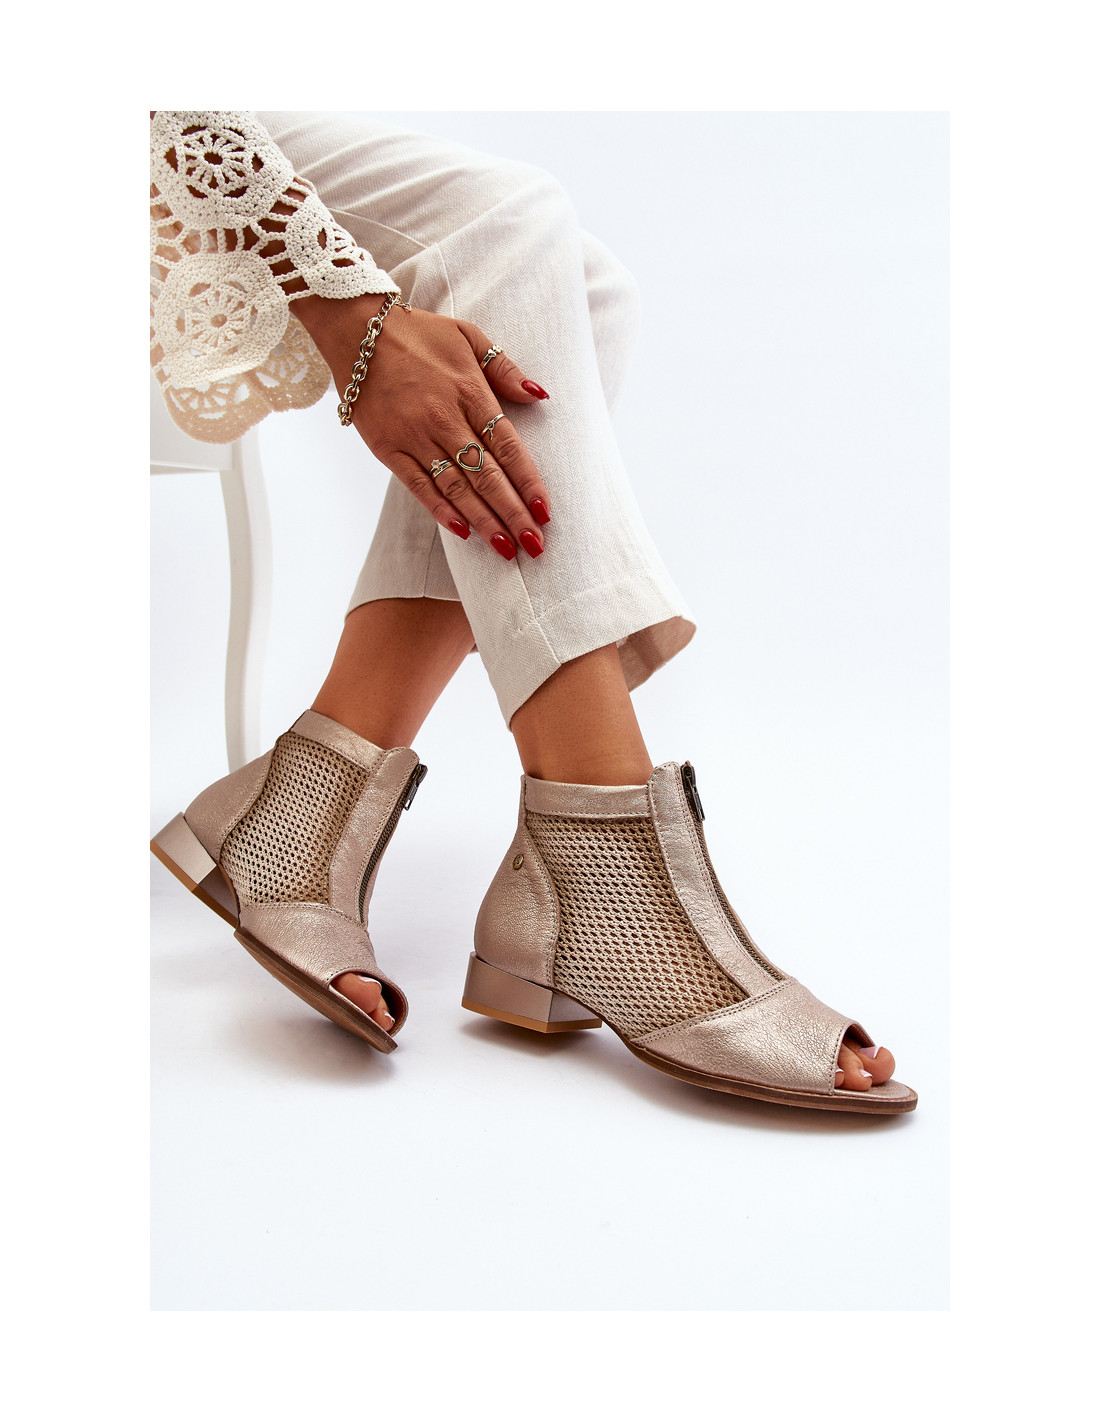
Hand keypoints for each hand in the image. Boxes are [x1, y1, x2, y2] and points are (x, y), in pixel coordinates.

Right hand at [294, 292, 551, 559]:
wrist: (356, 330)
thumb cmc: (418, 333)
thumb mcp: (469, 336)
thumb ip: (505, 369)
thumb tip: (540, 395)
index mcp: (469, 392)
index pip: (507, 446)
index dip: (528, 482)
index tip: (546, 511)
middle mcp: (444, 419)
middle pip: (487, 475)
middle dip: (513, 513)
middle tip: (535, 545)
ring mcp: (415, 437)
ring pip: (456, 488)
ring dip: (484, 521)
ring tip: (506, 550)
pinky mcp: (388, 449)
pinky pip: (418, 486)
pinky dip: (440, 510)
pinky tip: (462, 533)